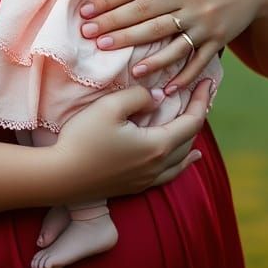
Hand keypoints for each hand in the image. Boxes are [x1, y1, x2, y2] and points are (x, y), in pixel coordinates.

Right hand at [51, 81, 211, 201]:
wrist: (59, 177)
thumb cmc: (83, 138)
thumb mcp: (110, 107)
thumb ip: (138, 97)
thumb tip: (158, 98)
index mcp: (158, 145)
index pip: (192, 121)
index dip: (202, 100)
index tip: (208, 81)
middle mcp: (158, 166)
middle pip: (189, 139)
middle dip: (198, 114)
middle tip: (201, 94)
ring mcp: (146, 179)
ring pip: (181, 159)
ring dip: (192, 138)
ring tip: (198, 122)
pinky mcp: (134, 186)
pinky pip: (170, 174)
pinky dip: (184, 163)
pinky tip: (187, 160)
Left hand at [78, 0, 267, 91]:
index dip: (109, 0)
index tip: (85, 12)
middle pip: (147, 15)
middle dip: (116, 27)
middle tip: (90, 38)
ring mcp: (205, 20)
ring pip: (171, 41)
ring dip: (148, 57)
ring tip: (127, 69)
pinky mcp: (219, 38)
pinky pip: (198, 60)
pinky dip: (183, 76)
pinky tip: (166, 88)